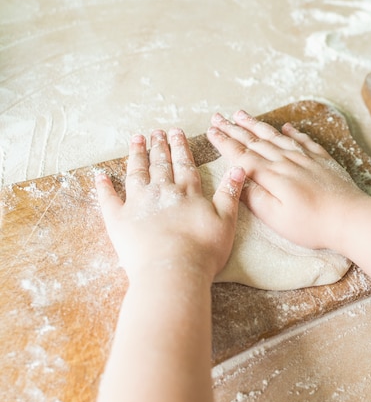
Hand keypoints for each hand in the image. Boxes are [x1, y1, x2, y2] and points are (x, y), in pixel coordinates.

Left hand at [95, 128, 244, 281]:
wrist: (173, 270)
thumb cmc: (204, 250)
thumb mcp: (226, 220)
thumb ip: (229, 192)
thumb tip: (239, 167)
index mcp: (187, 192)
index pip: (184, 164)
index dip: (180, 147)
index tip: (175, 132)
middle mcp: (162, 191)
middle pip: (160, 164)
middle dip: (159, 146)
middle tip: (156, 132)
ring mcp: (138, 203)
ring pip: (136, 173)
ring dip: (136, 155)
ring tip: (136, 140)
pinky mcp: (119, 220)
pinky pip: (108, 198)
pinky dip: (104, 186)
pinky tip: (100, 175)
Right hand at [207, 110, 366, 250]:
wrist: (350, 217)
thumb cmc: (312, 224)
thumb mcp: (276, 218)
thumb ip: (254, 197)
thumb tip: (237, 180)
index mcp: (272, 176)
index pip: (242, 155)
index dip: (224, 142)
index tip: (210, 131)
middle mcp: (286, 161)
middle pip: (255, 141)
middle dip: (234, 128)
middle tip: (218, 117)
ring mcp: (305, 158)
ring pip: (276, 136)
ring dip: (257, 125)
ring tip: (241, 114)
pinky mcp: (322, 160)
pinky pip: (303, 141)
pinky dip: (293, 132)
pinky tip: (286, 127)